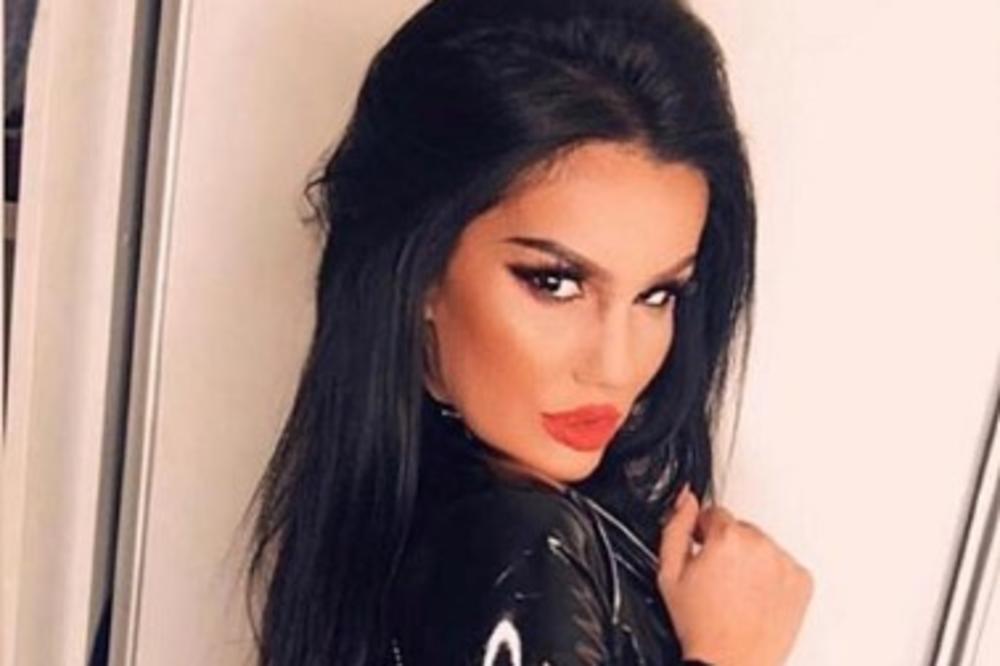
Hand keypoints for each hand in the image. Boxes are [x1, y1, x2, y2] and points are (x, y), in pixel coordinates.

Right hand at [657, 483, 812, 665]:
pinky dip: (772, 576)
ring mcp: (785, 563)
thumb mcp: (670, 573)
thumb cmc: (701, 625)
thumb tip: (685, 500)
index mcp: (727, 538)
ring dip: (751, 559)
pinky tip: (756, 596)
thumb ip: (676, 527)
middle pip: (741, 529)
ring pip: (763, 546)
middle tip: (717, 578)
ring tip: (737, 591)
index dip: (703, 532)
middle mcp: (761, 545)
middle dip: (728, 546)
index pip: (714, 513)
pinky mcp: (803, 581)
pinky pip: (784, 565)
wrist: (731, 663)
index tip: (702, 550)